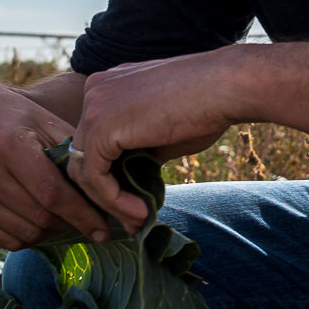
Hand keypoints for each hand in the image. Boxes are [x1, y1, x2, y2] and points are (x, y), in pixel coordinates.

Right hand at [0, 80, 120, 249]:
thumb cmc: (17, 117)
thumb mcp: (48, 124)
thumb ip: (73, 157)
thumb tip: (106, 196)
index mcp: (8, 146)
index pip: (53, 195)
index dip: (83, 216)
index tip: (104, 230)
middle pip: (41, 217)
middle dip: (72, 224)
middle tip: (89, 222)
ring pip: (26, 233)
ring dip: (52, 232)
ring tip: (65, 219)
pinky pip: (5, 241)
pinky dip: (29, 237)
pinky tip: (40, 222)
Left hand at [70, 48, 250, 230]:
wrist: (227, 87)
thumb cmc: (206, 106)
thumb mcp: (162, 134)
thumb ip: (139, 152)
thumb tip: (131, 186)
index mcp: (108, 88)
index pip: (93, 141)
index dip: (109, 177)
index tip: (133, 205)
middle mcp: (94, 93)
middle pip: (82, 156)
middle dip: (104, 196)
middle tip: (132, 221)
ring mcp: (94, 107)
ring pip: (83, 171)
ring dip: (110, 204)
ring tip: (140, 220)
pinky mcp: (101, 127)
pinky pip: (94, 177)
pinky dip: (115, 201)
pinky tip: (141, 211)